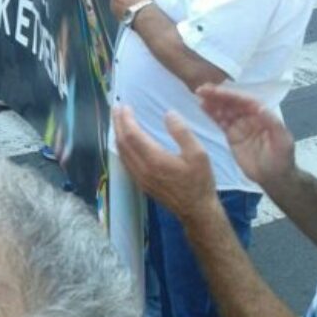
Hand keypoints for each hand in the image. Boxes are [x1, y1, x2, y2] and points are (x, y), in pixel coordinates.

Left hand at [113, 106, 219, 222]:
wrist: (196, 210)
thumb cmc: (199, 181)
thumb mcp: (198, 154)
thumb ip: (182, 133)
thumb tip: (168, 113)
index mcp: (154, 159)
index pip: (132, 135)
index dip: (126, 119)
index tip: (125, 106)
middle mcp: (141, 168)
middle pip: (122, 142)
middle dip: (118, 123)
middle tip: (116, 108)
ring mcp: (139, 177)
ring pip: (121, 152)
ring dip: (117, 134)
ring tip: (118, 120)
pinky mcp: (140, 182)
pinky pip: (124, 160)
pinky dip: (121, 146)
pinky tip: (124, 141)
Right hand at [196, 84, 295, 186]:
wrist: (274, 177)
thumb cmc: (282, 159)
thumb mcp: (282, 141)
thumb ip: (272, 123)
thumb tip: (259, 107)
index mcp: (263, 115)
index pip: (245, 101)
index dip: (231, 95)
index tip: (216, 91)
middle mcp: (250, 117)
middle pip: (232, 103)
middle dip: (218, 95)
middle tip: (202, 90)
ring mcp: (240, 126)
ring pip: (224, 110)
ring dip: (212, 102)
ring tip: (199, 96)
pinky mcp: (231, 135)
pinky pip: (220, 121)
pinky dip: (211, 114)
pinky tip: (202, 107)